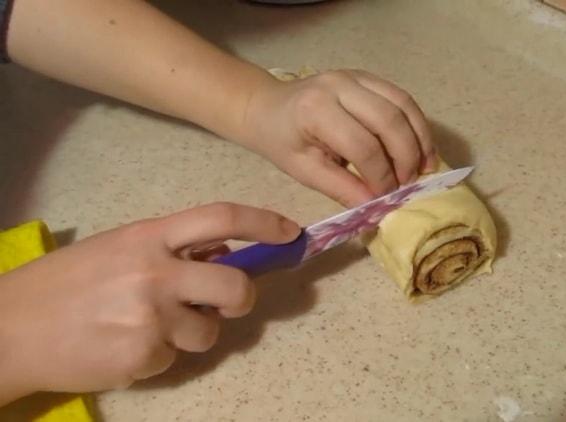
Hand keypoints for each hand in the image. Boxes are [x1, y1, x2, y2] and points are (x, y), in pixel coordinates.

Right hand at [0, 203, 298, 402]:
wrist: (10, 329)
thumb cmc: (65, 283)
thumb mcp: (118, 248)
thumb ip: (171, 248)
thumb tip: (225, 252)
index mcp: (148, 236)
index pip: (221, 217)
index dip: (264, 222)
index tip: (291, 232)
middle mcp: (155, 272)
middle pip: (236, 286)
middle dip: (241, 298)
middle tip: (227, 302)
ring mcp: (151, 317)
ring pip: (209, 331)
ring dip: (192, 331)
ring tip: (148, 326)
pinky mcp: (143, 355)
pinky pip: (174, 357)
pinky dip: (158, 354)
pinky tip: (124, 345)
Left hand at [237, 69, 438, 206]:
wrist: (268, 108)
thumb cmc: (282, 141)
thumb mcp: (305, 171)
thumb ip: (342, 188)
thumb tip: (377, 208)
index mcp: (316, 110)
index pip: (363, 146)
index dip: (381, 176)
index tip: (387, 198)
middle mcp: (339, 86)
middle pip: (389, 121)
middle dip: (406, 158)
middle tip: (408, 185)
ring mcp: (356, 76)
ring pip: (403, 106)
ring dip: (419, 139)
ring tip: (424, 169)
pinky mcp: (368, 77)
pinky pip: (402, 98)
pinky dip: (416, 125)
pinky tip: (420, 149)